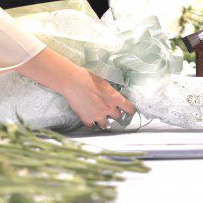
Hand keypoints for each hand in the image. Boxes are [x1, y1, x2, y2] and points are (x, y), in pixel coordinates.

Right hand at [15, 47, 136, 128]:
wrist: (72, 81)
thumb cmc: (87, 77)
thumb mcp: (104, 82)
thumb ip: (111, 92)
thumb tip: (112, 96)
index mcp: (115, 98)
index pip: (130, 109)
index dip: (131, 111)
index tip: (129, 112)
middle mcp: (108, 108)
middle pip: (118, 117)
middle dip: (115, 114)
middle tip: (110, 111)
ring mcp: (98, 115)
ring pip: (105, 124)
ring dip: (104, 121)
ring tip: (100, 116)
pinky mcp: (87, 119)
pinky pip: (92, 126)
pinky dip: (91, 122)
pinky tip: (89, 117)